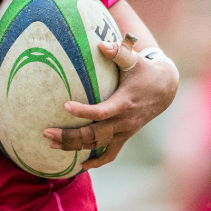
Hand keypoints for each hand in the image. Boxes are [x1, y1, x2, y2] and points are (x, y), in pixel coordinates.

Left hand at [44, 36, 178, 169]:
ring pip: (98, 146)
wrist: (164, 89)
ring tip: (51, 144)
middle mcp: (124, 122)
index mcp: (125, 103)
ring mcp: (124, 132)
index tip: (65, 105)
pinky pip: (110, 154)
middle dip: (70, 136)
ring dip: (75, 147)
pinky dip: (96, 161)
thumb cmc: (143, 71)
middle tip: (46, 132)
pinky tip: (79, 165)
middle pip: (95, 135)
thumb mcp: (134, 60)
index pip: (102, 112)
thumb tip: (102, 44)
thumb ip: (119, 52)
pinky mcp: (124, 137)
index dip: (84, 111)